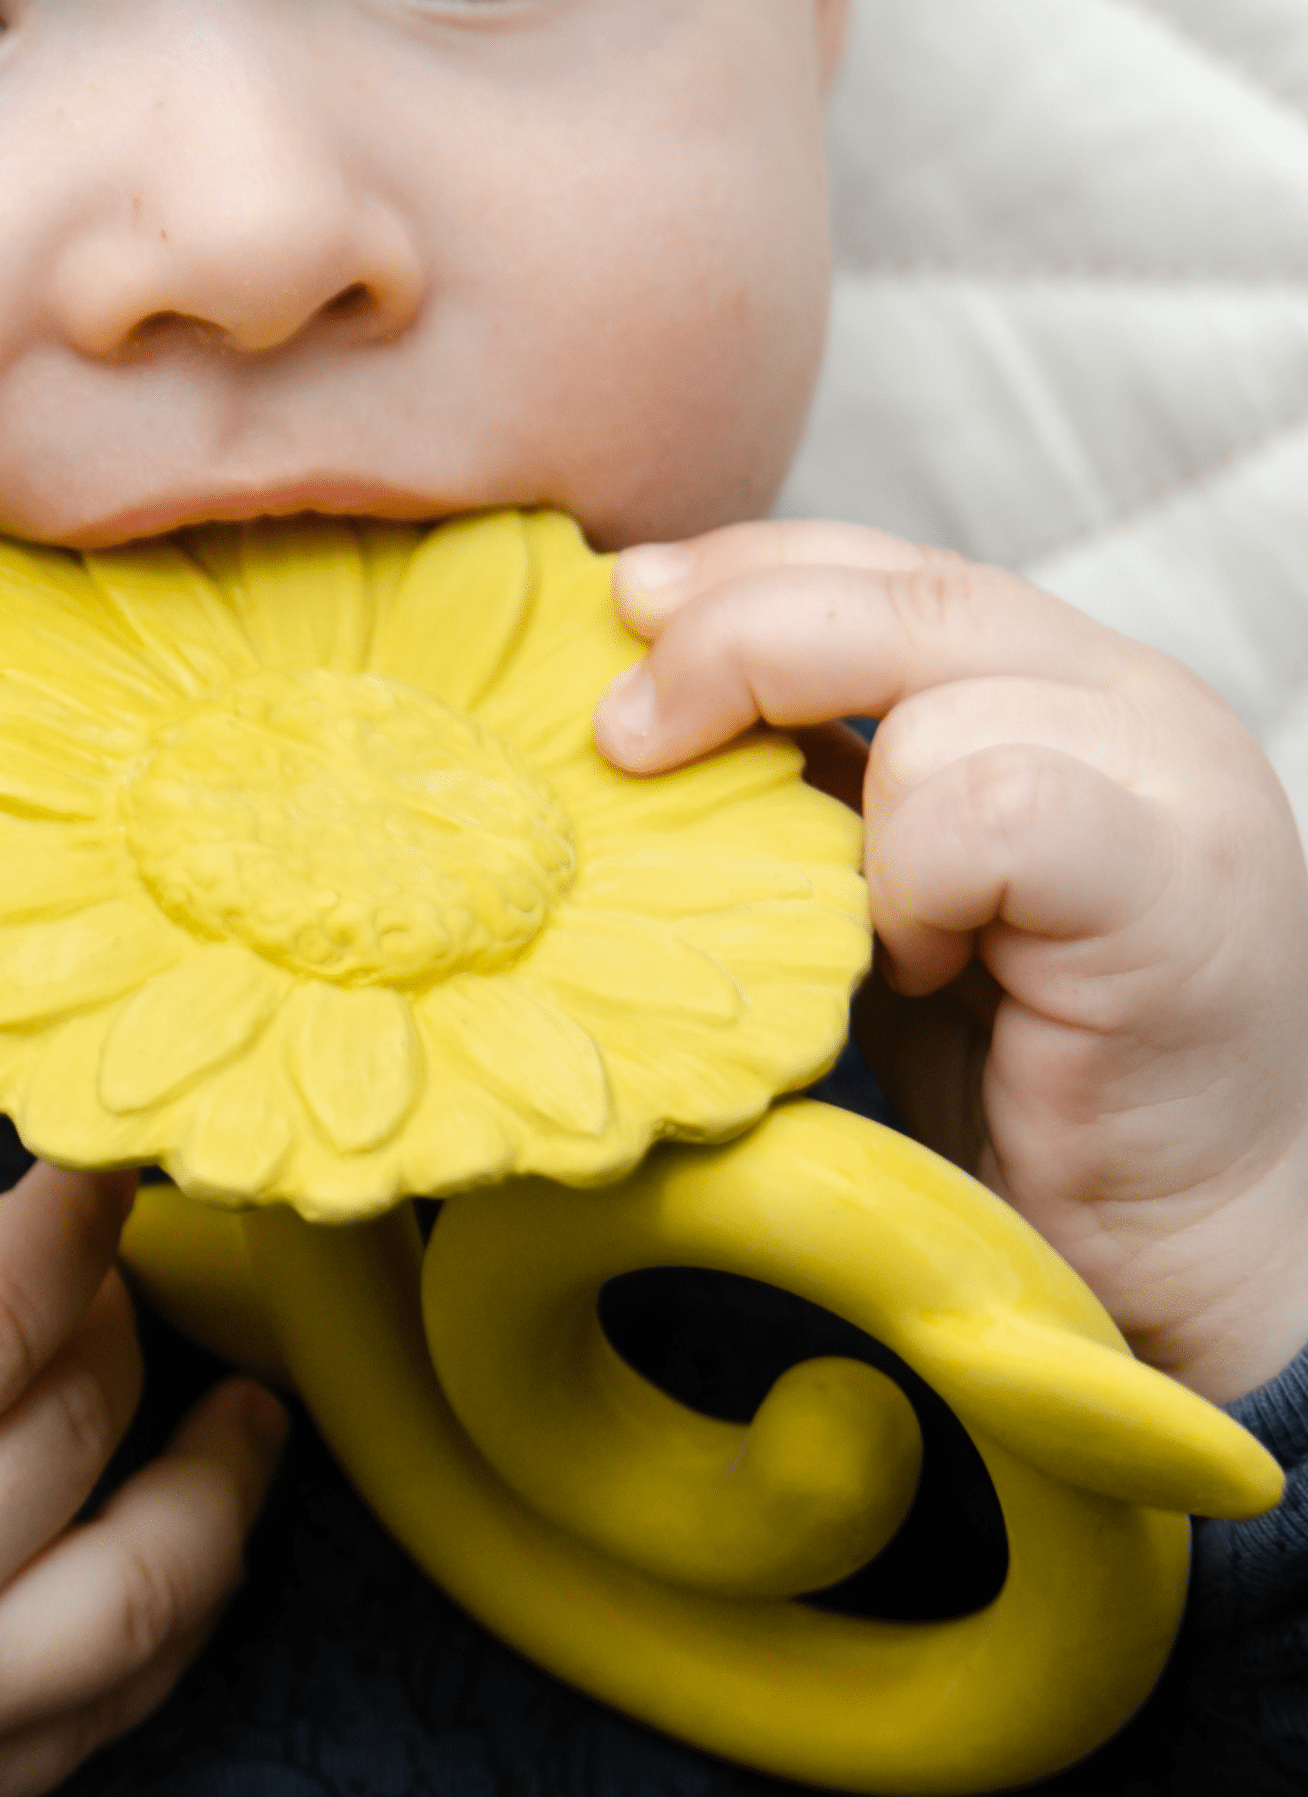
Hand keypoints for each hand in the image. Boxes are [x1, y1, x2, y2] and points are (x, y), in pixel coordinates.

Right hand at [0, 1164, 287, 1796]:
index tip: (102, 1167)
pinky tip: (206, 1558)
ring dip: (224, 1476)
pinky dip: (187, 1616)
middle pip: (77, 1410)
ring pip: (153, 1573)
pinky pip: (118, 1701)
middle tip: (92, 1267)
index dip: (68, 1217)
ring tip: (254, 1410)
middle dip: (109, 1311)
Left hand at [595, 522, 1307, 1402]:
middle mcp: (1131, 697)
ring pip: (935, 696)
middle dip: (727, 644)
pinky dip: (916, 884)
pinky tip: (924, 966)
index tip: (618, 608)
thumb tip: (645, 698)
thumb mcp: (883, 884)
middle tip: (622, 734)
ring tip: (861, 929)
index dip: (737, 571)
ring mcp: (1172, 778)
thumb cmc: (1016, 1063)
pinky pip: (988, 808)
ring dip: (845, 811)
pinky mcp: (1178, 880)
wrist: (1178, 1232)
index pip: (880, 564)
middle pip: (897, 593)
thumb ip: (818, 778)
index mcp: (1058, 677)